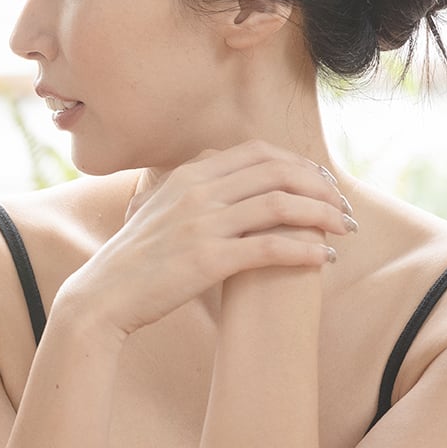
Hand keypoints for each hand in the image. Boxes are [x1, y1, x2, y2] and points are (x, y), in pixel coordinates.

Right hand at [59, 140, 352, 338]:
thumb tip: (223, 180)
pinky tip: (322, 260)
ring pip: (282, 204)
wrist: (104, 295)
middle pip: (278, 172)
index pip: (259, 152)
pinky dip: (306, 250)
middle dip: (321, 188)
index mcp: (187, 174)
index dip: (299, 163)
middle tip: (342, 209)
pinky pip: (271, 246)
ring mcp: (201, 224)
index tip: (321, 183)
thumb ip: (189, 190)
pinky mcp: (208, 260)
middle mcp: (196, 191)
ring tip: (343, 231)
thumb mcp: (157, 209)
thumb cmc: (135, 259)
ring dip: (323, 216)